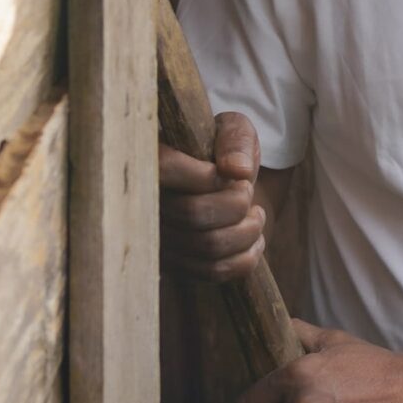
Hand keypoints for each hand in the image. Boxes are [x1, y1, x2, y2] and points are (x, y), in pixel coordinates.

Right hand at [158, 111, 267, 282]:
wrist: (227, 186)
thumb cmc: (225, 153)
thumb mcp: (235, 131)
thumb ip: (237, 141)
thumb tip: (237, 170)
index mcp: (152, 159)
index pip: (165, 169)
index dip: (205, 175)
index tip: (228, 173)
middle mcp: (146, 203)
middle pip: (193, 213)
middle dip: (237, 203)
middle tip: (248, 191)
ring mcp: (159, 239)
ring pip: (208, 246)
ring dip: (248, 231)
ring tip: (256, 214)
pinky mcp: (177, 266)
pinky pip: (213, 271)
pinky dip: (246, 258)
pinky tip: (254, 240)